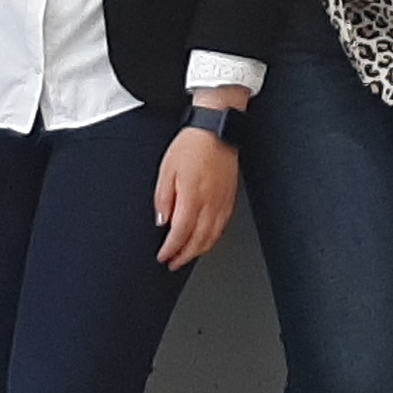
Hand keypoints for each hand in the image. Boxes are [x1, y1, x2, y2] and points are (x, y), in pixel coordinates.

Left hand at [153, 119, 240, 268]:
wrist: (216, 129)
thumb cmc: (192, 145)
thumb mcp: (166, 170)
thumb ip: (163, 199)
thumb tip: (162, 221)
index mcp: (192, 197)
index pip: (180, 233)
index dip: (171, 249)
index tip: (164, 256)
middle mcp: (210, 203)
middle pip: (198, 241)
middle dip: (184, 256)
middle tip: (173, 263)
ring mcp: (222, 202)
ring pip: (212, 237)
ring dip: (199, 251)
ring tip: (187, 256)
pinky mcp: (230, 198)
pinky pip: (223, 226)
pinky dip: (213, 238)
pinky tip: (206, 239)